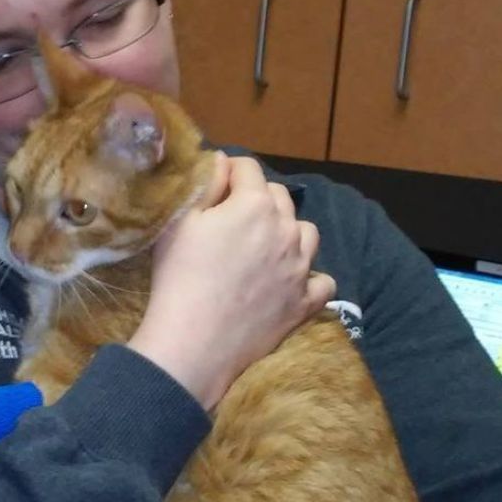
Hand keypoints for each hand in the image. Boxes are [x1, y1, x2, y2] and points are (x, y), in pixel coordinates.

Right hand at [129, 153, 335, 408]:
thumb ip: (206, 184)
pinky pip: (322, 282)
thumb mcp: (180, 221)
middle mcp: (287, 229)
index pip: (248, 168)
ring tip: (266, 247)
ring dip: (289, 233)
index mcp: (254, 204)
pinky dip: (310, 278)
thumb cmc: (179, 277)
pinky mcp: (304, 302)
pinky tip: (292, 282)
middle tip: (233, 219)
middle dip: (258, 199)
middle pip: (279, 197)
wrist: (195, 341)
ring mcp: (301, 267)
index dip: (230, 171)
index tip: (216, 185)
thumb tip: (222, 161)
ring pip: (307, 234)